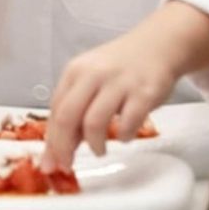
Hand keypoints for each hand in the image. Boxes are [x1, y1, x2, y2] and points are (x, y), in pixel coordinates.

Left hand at [40, 10, 188, 172]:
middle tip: (69, 164)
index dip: (51, 141)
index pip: (55, 111)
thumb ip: (74, 112)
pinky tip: (124, 136)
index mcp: (74, 72)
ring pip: (94, 122)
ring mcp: (119, 83)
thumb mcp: (90, 81)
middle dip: (64, 147)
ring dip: (94, 144)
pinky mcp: (145, 92)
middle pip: (67, 117)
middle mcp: (93, 75)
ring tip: (99, 150)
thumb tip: (56, 151)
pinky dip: (123, 135)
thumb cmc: (118, 69)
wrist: (157, 45)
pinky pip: (128, 122)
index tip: (52, 162)